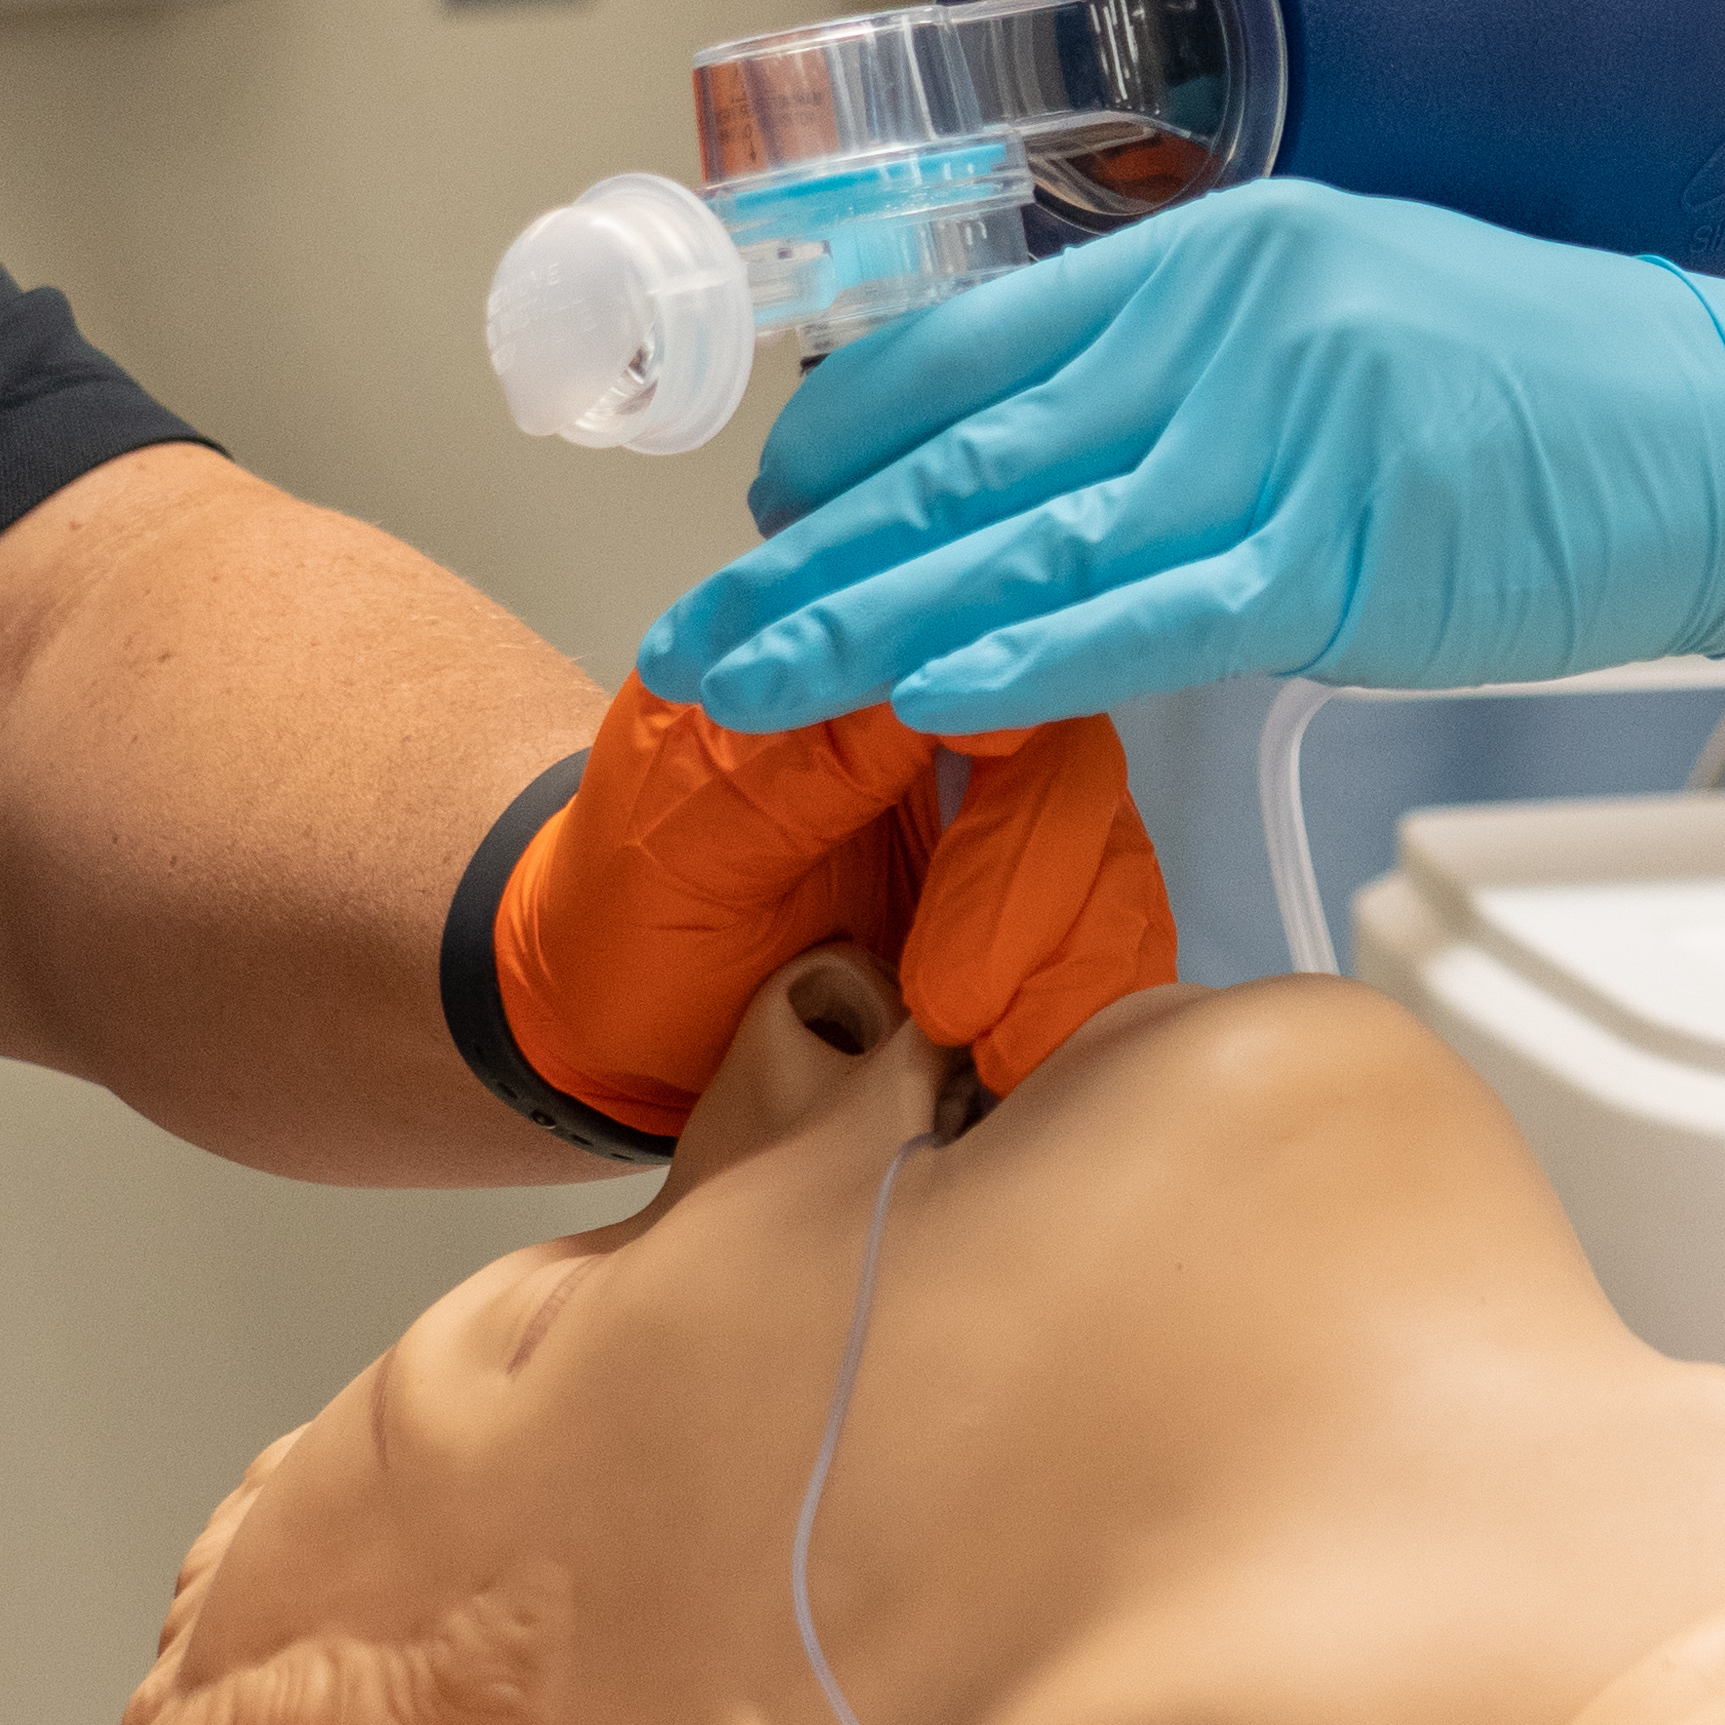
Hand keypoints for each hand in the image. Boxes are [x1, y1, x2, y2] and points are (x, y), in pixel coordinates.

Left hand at [493, 680, 1179, 1134]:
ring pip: (1111, 863)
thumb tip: (922, 685)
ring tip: (990, 1056)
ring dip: (1069, 961)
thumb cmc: (623, 919)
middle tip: (952, 1002)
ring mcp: (1005, 831)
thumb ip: (804, 765)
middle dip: (1032, 882)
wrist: (614, 1027)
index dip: (1008, 730)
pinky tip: (1025, 1066)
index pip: (983, 657)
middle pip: (1073, 767)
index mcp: (860, 677)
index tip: (974, 831)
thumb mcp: (684, 839)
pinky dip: (1085, 1007)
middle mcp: (953, 736)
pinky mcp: (1037, 925)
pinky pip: (1108, 947)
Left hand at [635, 180, 1724, 731]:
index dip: (844, 446)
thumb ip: (1207, 392)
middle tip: (687, 639)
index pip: (971, 343)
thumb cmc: (1572, 410)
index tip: (771, 529)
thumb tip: (1066, 479)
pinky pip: (1153, 607)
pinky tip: (926, 694)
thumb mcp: (1360, 340)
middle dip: (802, 559)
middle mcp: (1235, 319)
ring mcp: (1293, 425)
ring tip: (739, 692)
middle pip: (960, 449)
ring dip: (858, 625)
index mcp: (1225, 255)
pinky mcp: (1356, 544)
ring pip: (1023, 536)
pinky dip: (1028, 652)